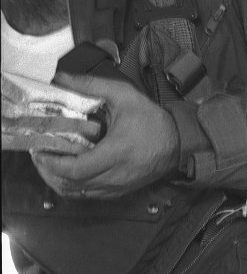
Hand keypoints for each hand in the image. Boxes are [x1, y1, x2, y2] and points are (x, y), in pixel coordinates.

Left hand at [29, 72, 180, 199]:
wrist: (180, 142)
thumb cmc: (153, 120)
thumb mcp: (124, 95)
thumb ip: (90, 85)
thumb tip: (59, 78)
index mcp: (116, 153)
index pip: (75, 169)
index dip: (52, 164)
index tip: (39, 150)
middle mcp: (116, 174)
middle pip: (72, 184)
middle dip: (49, 172)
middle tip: (39, 156)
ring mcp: (119, 185)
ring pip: (80, 193)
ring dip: (60, 181)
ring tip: (49, 165)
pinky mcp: (121, 190)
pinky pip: (91, 195)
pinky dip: (75, 187)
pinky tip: (68, 173)